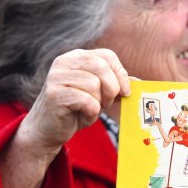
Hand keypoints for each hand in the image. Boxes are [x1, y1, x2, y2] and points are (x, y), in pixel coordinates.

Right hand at [14, 48, 131, 164]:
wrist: (47, 131)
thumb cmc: (75, 111)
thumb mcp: (99, 94)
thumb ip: (115, 85)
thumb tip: (139, 83)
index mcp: (76, 56)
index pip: (107, 55)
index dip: (120, 73)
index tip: (125, 92)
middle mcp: (64, 61)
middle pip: (102, 67)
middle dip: (112, 88)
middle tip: (106, 103)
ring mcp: (56, 76)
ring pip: (94, 84)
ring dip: (98, 102)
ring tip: (89, 109)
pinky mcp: (54, 94)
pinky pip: (86, 100)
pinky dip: (90, 111)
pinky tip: (81, 115)